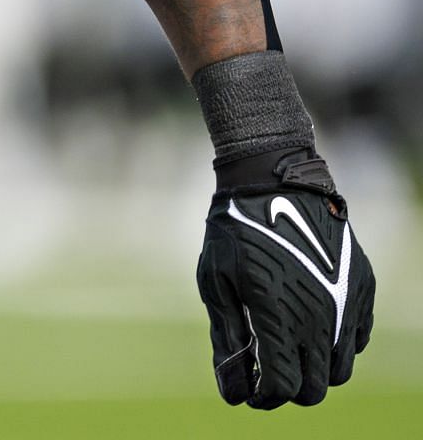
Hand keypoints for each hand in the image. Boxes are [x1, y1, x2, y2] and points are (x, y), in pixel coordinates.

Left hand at [198, 151, 373, 407]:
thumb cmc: (236, 230)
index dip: (261, 398)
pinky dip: (335, 344)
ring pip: (340, 369)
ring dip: (314, 370)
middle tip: (266, 375)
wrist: (275, 181)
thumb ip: (228, 337)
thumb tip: (232, 387)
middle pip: (315, 388)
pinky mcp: (363, 290)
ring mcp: (348, 305)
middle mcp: (321, 318)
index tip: (247, 392)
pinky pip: (356, 339)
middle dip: (289, 390)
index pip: (281, 387)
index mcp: (280, 319)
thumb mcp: (216, 282)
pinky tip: (309, 325)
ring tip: (287, 351)